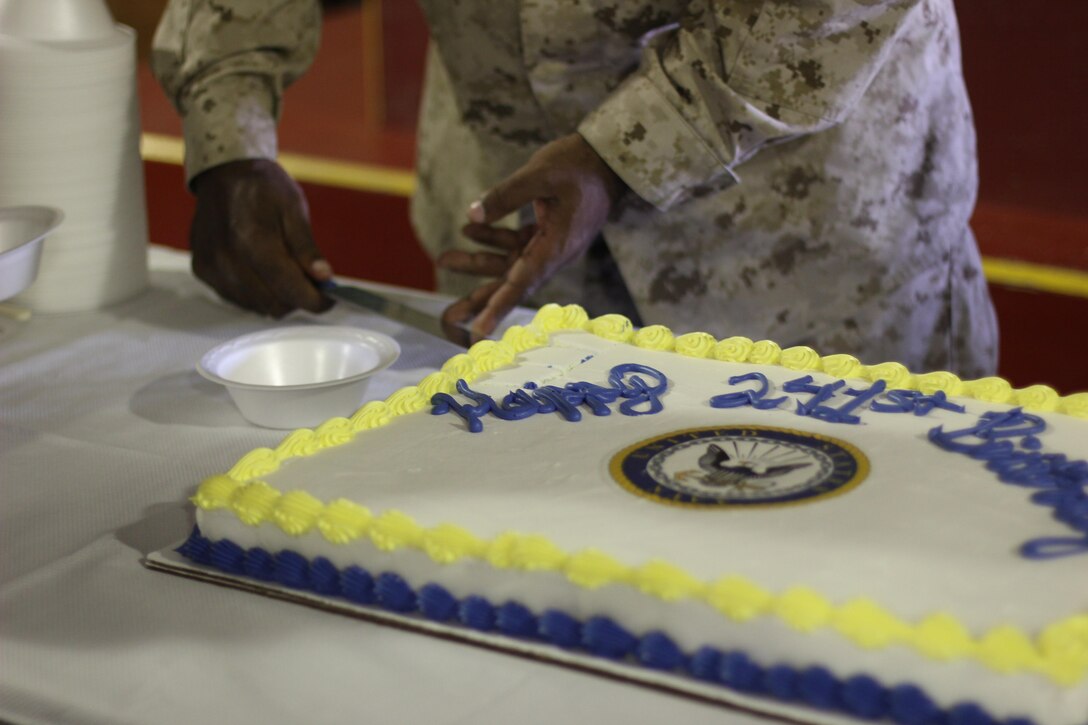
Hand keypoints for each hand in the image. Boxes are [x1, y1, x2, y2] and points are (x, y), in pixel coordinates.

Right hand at [189, 159, 332, 316]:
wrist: (224, 173)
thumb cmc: (260, 187)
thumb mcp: (293, 210)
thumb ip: (307, 248)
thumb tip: (324, 277)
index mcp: (253, 240)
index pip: (289, 288)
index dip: (314, 300)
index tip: (328, 299)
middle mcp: (227, 258)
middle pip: (273, 304)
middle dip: (297, 299)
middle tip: (310, 284)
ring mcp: (212, 267)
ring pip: (256, 306)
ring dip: (277, 298)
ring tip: (286, 273)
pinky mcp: (203, 271)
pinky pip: (238, 299)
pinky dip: (257, 294)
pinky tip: (264, 274)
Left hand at [437, 133, 624, 341]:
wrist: (608, 160)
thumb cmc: (579, 166)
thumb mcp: (541, 174)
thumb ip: (506, 195)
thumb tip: (472, 215)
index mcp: (556, 246)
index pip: (522, 283)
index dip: (498, 306)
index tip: (479, 330)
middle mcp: (553, 253)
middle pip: (511, 283)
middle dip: (480, 298)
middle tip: (450, 316)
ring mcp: (549, 245)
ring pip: (508, 263)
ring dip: (476, 262)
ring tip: (443, 259)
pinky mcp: (546, 233)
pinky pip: (515, 245)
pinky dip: (491, 239)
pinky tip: (468, 230)